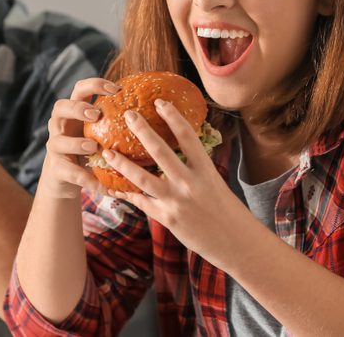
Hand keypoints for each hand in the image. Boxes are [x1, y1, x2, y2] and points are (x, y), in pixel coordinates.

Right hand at [39, 78, 118, 199]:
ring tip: (93, 147)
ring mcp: (55, 147)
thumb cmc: (89, 149)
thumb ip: (115, 121)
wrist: (65, 178)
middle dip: (77, 109)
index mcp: (74, 112)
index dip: (95, 84)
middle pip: (59, 107)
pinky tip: (105, 187)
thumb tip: (159, 111)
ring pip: (58, 141)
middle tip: (96, 114)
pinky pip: (70, 173)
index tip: (116, 89)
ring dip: (77, 143)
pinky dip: (87, 179)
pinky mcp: (57, 169)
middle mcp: (60, 125)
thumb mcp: (100, 132)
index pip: (79, 89)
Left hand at [102, 100, 248, 260]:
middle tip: (128, 115)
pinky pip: (141, 202)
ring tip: (108, 152)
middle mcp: (189, 183)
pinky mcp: (166, 218)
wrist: (235, 242)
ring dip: (122, 164)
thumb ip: (195, 166)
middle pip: (160, 151)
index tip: (159, 102)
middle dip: (142, 131)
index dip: (172, 117)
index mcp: (205, 169)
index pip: (187, 136)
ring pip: (143, 178)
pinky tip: (113, 187)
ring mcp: (176, 201)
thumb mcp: (214, 181)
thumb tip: (179, 148)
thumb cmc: (226, 209)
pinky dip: (127, 194)